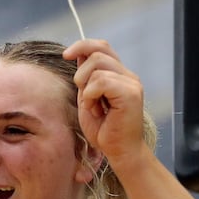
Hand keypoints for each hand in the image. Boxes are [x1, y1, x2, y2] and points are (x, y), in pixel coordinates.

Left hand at [63, 38, 146, 165]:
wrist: (120, 153)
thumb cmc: (105, 132)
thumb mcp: (88, 99)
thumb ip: (86, 79)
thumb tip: (79, 56)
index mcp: (120, 75)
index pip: (102, 46)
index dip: (82, 46)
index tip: (66, 56)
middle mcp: (129, 76)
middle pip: (98, 52)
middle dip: (81, 73)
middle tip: (85, 98)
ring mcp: (132, 84)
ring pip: (97, 65)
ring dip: (86, 87)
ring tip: (93, 107)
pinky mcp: (131, 94)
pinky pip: (102, 81)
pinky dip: (91, 95)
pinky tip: (97, 110)